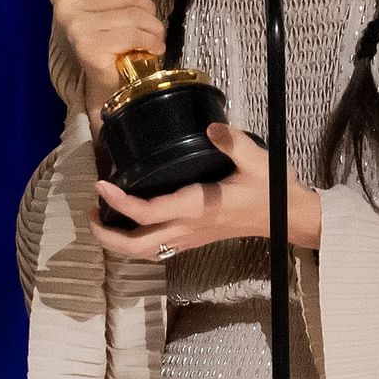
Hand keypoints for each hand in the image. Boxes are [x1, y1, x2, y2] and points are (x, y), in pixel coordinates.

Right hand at [48, 0, 163, 129]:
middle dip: (145, 5)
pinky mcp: (89, 48)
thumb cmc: (111, 35)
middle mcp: (64, 5)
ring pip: (134, 12)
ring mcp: (75, 27)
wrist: (106, 81)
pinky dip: (150, 41)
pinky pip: (133, 34)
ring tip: (151, 36)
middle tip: (143, 22)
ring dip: (153, 26)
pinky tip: (151, 48)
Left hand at [89, 123, 323, 257]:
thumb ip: (232, 142)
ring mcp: (190, 238)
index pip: (148, 213)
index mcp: (197, 208)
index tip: (102, 185)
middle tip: (91, 211)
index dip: (120, 203)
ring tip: (103, 217)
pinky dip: (135, 242)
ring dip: (118, 241)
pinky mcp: (194, 239)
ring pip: (144, 252)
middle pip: (136, 246)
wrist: (287, 217)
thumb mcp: (257, 160)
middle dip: (107, 235)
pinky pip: (157, 249)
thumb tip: (209, 126)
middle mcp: (188, 228)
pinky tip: (130, 224)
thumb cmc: (272, 190)